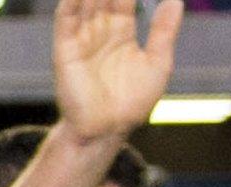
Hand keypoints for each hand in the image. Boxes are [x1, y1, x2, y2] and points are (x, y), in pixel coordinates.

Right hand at [53, 0, 183, 143]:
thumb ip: (164, 31)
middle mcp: (100, 31)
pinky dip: (70, 4)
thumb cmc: (133, 102)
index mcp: (121, 32)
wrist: (108, 129)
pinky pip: (66, 21)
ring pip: (84, 2)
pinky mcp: (66, 51)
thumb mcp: (159, 62)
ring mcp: (82, 40)